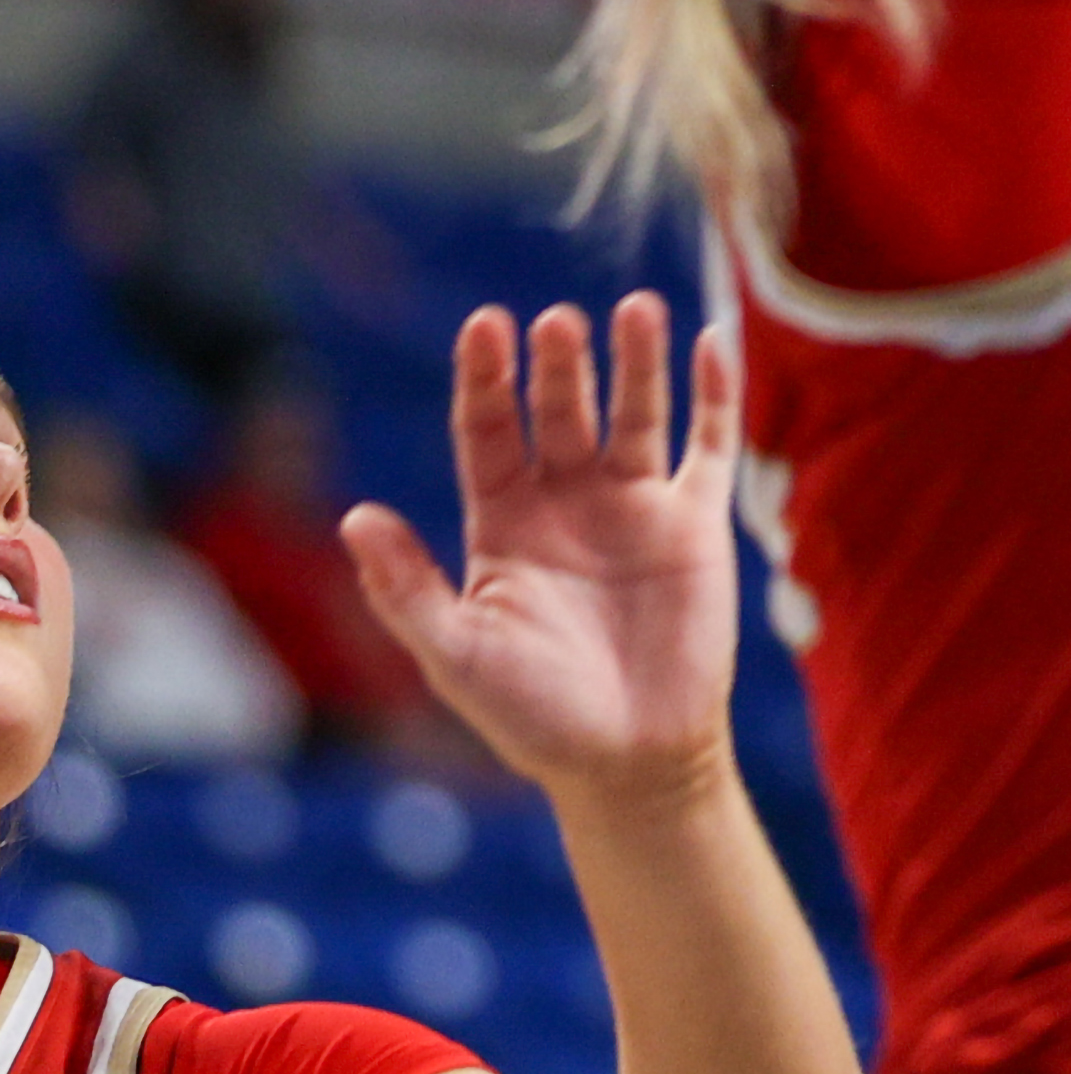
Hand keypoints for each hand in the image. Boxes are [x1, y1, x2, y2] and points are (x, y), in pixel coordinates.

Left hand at [343, 298, 742, 807]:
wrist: (629, 763)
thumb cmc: (533, 717)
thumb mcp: (456, 654)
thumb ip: (406, 589)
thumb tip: (355, 518)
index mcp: (502, 522)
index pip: (487, 430)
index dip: (485, 379)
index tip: (484, 325)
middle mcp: (566, 500)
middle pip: (559, 410)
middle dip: (558, 366)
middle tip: (557, 324)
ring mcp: (635, 507)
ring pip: (635, 414)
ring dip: (635, 362)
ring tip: (635, 309)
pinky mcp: (695, 526)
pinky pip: (707, 448)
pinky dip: (713, 396)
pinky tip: (711, 342)